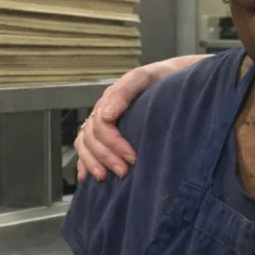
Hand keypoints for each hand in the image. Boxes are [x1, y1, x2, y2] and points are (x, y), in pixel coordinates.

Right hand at [74, 58, 178, 180]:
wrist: (170, 77)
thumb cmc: (159, 79)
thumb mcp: (143, 79)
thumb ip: (123, 92)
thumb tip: (106, 116)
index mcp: (109, 99)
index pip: (101, 125)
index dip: (114, 143)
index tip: (133, 157)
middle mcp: (102, 112)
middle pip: (92, 138)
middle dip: (106, 157)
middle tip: (124, 172)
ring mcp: (101, 122)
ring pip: (85, 145)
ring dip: (93, 163)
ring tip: (105, 177)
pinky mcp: (105, 131)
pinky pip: (85, 148)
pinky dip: (83, 162)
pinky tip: (86, 177)